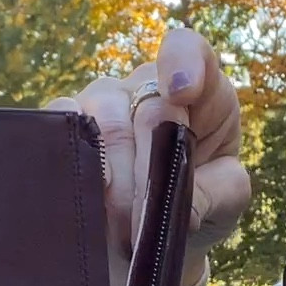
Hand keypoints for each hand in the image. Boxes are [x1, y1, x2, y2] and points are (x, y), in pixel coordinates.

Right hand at [45, 29, 249, 285]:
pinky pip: (59, 127)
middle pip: (148, 109)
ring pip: (104, 125)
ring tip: (120, 228)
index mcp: (199, 89)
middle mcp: (145, 87)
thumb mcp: (226, 199)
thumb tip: (185, 207)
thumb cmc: (201, 200)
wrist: (157, 236)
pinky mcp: (65, 125)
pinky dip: (73, 165)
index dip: (183, 63)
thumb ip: (215, 194)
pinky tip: (85, 199)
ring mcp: (101, 102)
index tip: (183, 94)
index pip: (188, 49)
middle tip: (145, 220)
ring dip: (114, 183)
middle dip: (149, 170)